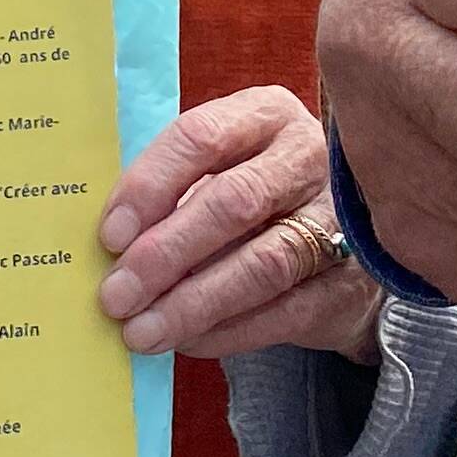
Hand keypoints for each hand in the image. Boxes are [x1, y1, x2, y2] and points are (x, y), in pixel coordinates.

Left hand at [96, 86, 380, 363]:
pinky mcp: (346, 281)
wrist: (340, 242)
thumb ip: (171, 192)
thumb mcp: (219, 169)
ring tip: (143, 331)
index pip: (202, 137)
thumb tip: (110, 245)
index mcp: (266, 115)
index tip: (111, 236)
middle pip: (234, 201)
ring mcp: (338, 220)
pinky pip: (283, 312)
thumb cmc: (254, 195)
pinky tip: (187, 342)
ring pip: (262, 264)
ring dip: (193, 303)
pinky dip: (228, 332)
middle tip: (117, 296)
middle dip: (166, 253)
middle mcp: (309, 157)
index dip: (151, 186)